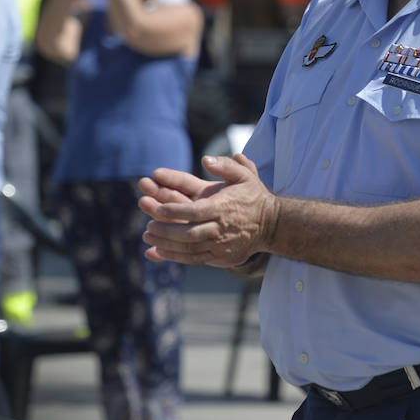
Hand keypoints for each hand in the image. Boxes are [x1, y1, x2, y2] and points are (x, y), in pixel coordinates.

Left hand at [139, 153, 277, 267]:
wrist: (272, 224)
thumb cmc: (253, 197)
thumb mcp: (245, 175)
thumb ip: (226, 166)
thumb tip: (206, 159)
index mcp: (223, 208)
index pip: (194, 211)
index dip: (174, 211)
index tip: (158, 209)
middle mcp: (221, 229)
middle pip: (189, 234)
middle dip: (166, 231)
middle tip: (148, 227)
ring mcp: (221, 245)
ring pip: (189, 249)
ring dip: (167, 245)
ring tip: (149, 237)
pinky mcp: (221, 257)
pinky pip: (195, 259)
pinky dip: (176, 257)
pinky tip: (161, 251)